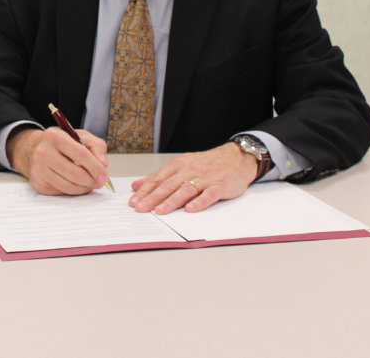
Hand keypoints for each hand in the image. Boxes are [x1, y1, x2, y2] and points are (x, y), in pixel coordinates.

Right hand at [7, 126, 109, 195]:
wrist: (34, 149)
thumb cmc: (60, 143)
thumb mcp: (79, 136)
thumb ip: (96, 146)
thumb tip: (103, 164)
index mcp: (54, 136)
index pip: (80, 154)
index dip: (95, 167)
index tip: (104, 175)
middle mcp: (43, 152)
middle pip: (75, 174)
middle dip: (92, 181)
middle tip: (99, 182)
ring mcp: (39, 169)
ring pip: (69, 186)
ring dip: (84, 188)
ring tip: (89, 184)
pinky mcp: (38, 183)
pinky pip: (62, 192)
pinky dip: (73, 191)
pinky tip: (76, 184)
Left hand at [128, 143, 257, 213]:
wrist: (236, 158)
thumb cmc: (206, 164)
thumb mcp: (181, 166)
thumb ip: (160, 177)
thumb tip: (137, 186)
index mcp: (178, 165)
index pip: (157, 179)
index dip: (144, 191)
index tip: (133, 201)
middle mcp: (189, 170)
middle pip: (168, 185)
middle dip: (153, 197)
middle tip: (141, 208)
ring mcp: (205, 178)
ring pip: (185, 190)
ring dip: (171, 201)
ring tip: (160, 211)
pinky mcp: (220, 186)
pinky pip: (208, 195)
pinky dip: (199, 202)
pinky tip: (190, 210)